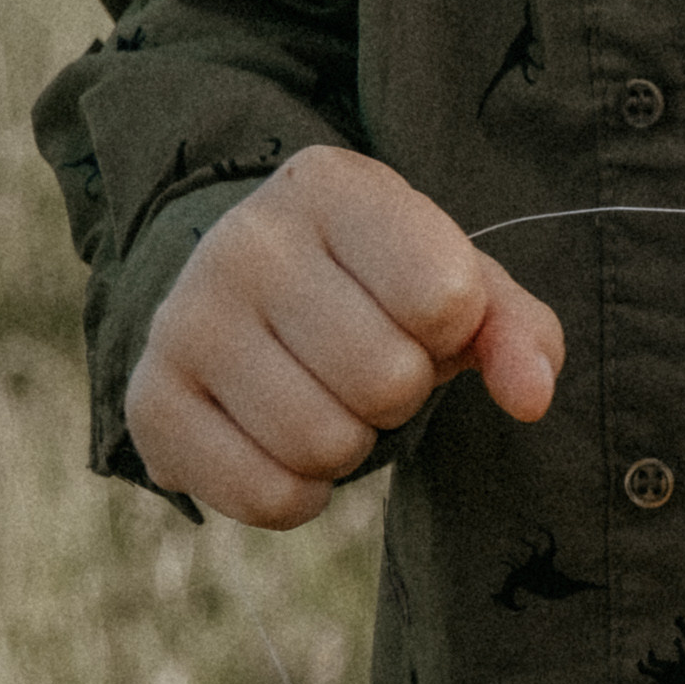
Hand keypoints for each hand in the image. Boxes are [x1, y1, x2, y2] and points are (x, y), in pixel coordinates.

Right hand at [125, 145, 563, 526]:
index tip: (421, 315)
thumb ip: (517, 332)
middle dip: (397, 397)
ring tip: (321, 399)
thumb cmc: (373, 295)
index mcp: (332, 187)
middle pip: (387, 380)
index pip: (445, 297)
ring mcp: (186, 318)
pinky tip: (278, 445)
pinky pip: (270, 496)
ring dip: (347, 447)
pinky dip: (299, 495)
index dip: (450, 332)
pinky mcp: (152, 402)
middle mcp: (246, 238)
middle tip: (365, 370)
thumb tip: (532, 396)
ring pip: (326, 444)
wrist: (241, 308)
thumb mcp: (456, 291)